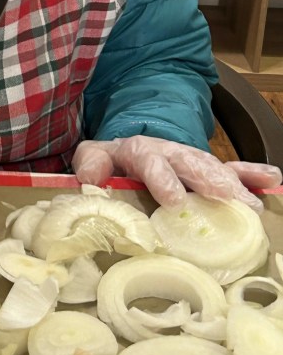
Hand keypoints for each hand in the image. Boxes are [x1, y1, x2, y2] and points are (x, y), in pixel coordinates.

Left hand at [72, 135, 281, 211]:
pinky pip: (234, 169)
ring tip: (251, 205)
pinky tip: (272, 180)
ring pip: (215, 169)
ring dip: (235, 185)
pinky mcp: (206, 169)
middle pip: (192, 163)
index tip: (174, 201)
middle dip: (210, 180)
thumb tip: (89, 178)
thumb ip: (91, 163)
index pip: (152, 162)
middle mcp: (172, 152)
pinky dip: (253, 175)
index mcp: (141, 151)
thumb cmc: (112, 161)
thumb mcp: (94, 157)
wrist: (128, 149)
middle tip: (227, 198)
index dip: (163, 180)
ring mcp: (192, 160)